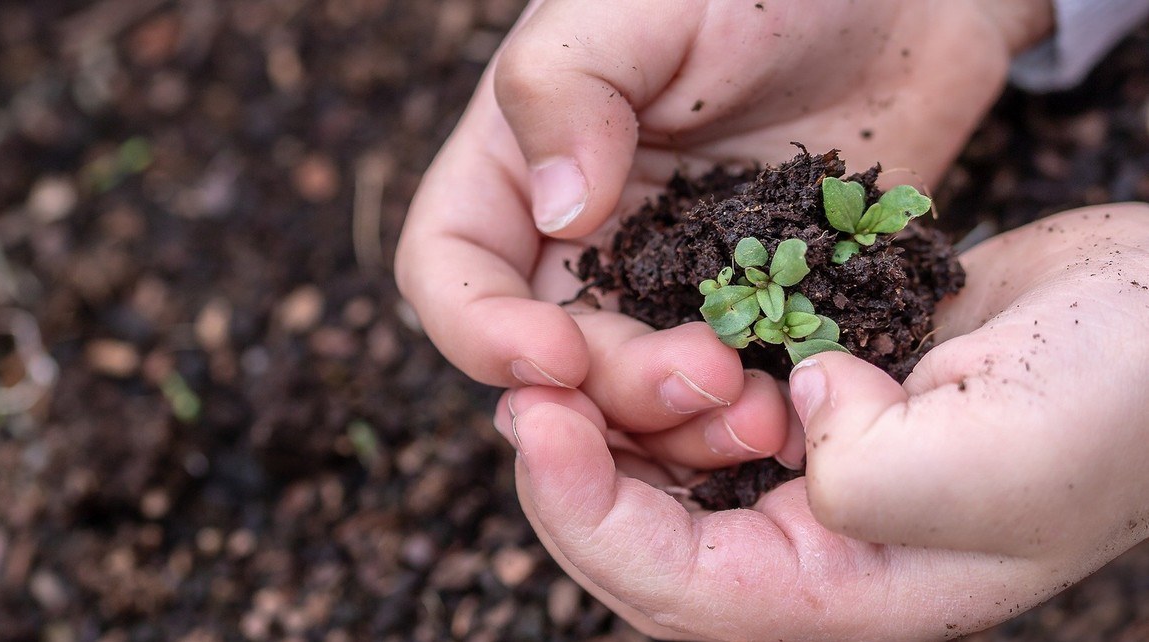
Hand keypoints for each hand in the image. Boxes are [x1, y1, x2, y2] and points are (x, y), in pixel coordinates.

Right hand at [397, 0, 1050, 468]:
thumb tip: (556, 214)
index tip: (553, 357)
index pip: (451, 270)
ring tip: (758, 413)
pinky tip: (798, 408)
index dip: (480, 331)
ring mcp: (673, 280)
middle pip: (553, 357)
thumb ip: (568, 89)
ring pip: (638, 395)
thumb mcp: (643, 4)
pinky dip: (751, 414)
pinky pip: (733, 387)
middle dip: (611, 389)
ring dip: (681, 426)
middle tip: (702, 377)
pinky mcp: (756, 307)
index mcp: (523, 164)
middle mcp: (586, 237)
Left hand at [505, 204, 1148, 640]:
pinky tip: (639, 342)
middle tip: (523, 394)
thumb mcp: (1000, 458)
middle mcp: (821, 550)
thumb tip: (792, 418)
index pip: (681, 590)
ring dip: (611, 427)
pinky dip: (662, 385)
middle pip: (650, 545)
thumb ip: (871, 475)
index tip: (537, 425)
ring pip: (668, 478)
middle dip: (574, 477)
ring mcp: (814, 478)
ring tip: (564, 364)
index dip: (590, 516)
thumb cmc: (1116, 400)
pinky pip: (707, 414)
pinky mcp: (816, 409)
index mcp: (855, 593)